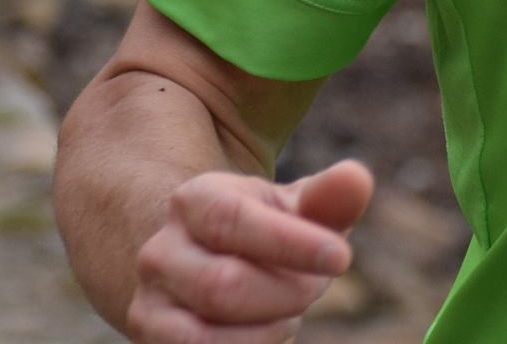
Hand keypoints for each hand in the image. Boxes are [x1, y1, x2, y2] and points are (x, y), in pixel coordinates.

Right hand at [122, 158, 374, 342]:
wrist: (204, 261)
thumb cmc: (266, 233)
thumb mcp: (294, 209)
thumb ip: (327, 198)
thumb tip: (356, 179)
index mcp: (194, 201)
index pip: (232, 221)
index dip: (290, 243)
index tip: (341, 257)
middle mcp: (160, 251)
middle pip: (224, 285)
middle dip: (286, 294)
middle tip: (313, 288)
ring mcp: (150, 302)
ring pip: (205, 336)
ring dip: (266, 331)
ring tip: (287, 313)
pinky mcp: (152, 339)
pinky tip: (269, 333)